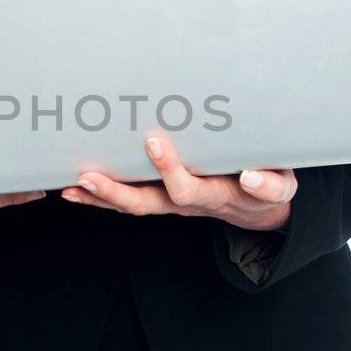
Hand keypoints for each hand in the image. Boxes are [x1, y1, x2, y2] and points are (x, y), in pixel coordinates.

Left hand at [61, 133, 294, 230]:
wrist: (261, 208)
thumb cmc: (268, 187)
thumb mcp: (280, 186)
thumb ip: (270, 184)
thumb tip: (251, 177)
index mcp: (215, 195)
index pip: (187, 188)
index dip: (169, 170)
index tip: (153, 143)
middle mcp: (187, 203)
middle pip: (147, 204)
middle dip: (116, 192)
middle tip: (88, 176)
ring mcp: (171, 203)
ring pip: (132, 205)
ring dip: (100, 197)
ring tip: (70, 186)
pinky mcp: (161, 197)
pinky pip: (127, 201)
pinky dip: (100, 196)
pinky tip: (74, 187)